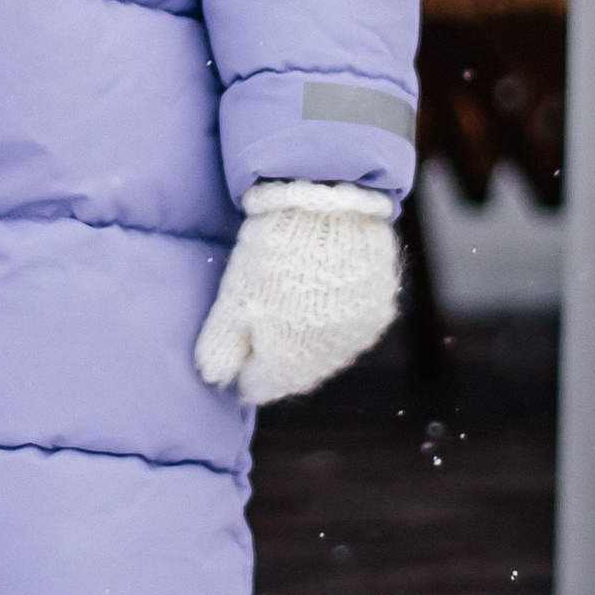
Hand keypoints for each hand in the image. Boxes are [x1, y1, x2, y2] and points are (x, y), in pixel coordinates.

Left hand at [193, 180, 399, 406]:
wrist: (331, 209)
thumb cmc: (271, 255)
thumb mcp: (233, 299)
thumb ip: (222, 345)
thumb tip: (214, 378)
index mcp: (289, 362)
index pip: (261, 386)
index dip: (243, 367)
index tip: (236, 343)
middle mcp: (329, 358)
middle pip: (296, 371)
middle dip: (277, 355)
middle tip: (262, 319)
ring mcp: (359, 335)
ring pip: (326, 351)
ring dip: (308, 339)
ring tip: (292, 301)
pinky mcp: (381, 308)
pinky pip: (352, 326)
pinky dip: (336, 318)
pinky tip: (322, 290)